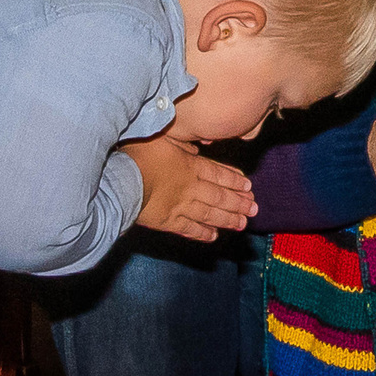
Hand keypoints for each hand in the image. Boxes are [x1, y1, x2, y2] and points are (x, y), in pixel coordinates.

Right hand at [129, 134, 257, 240]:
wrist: (120, 180)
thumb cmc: (138, 155)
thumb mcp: (162, 138)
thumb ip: (181, 143)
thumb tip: (195, 148)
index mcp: (189, 166)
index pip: (218, 174)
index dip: (234, 181)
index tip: (249, 187)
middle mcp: (190, 188)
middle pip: (220, 196)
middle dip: (239, 203)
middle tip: (254, 208)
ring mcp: (180, 206)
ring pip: (210, 214)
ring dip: (228, 219)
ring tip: (242, 223)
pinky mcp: (167, 221)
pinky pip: (189, 229)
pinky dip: (203, 233)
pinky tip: (214, 236)